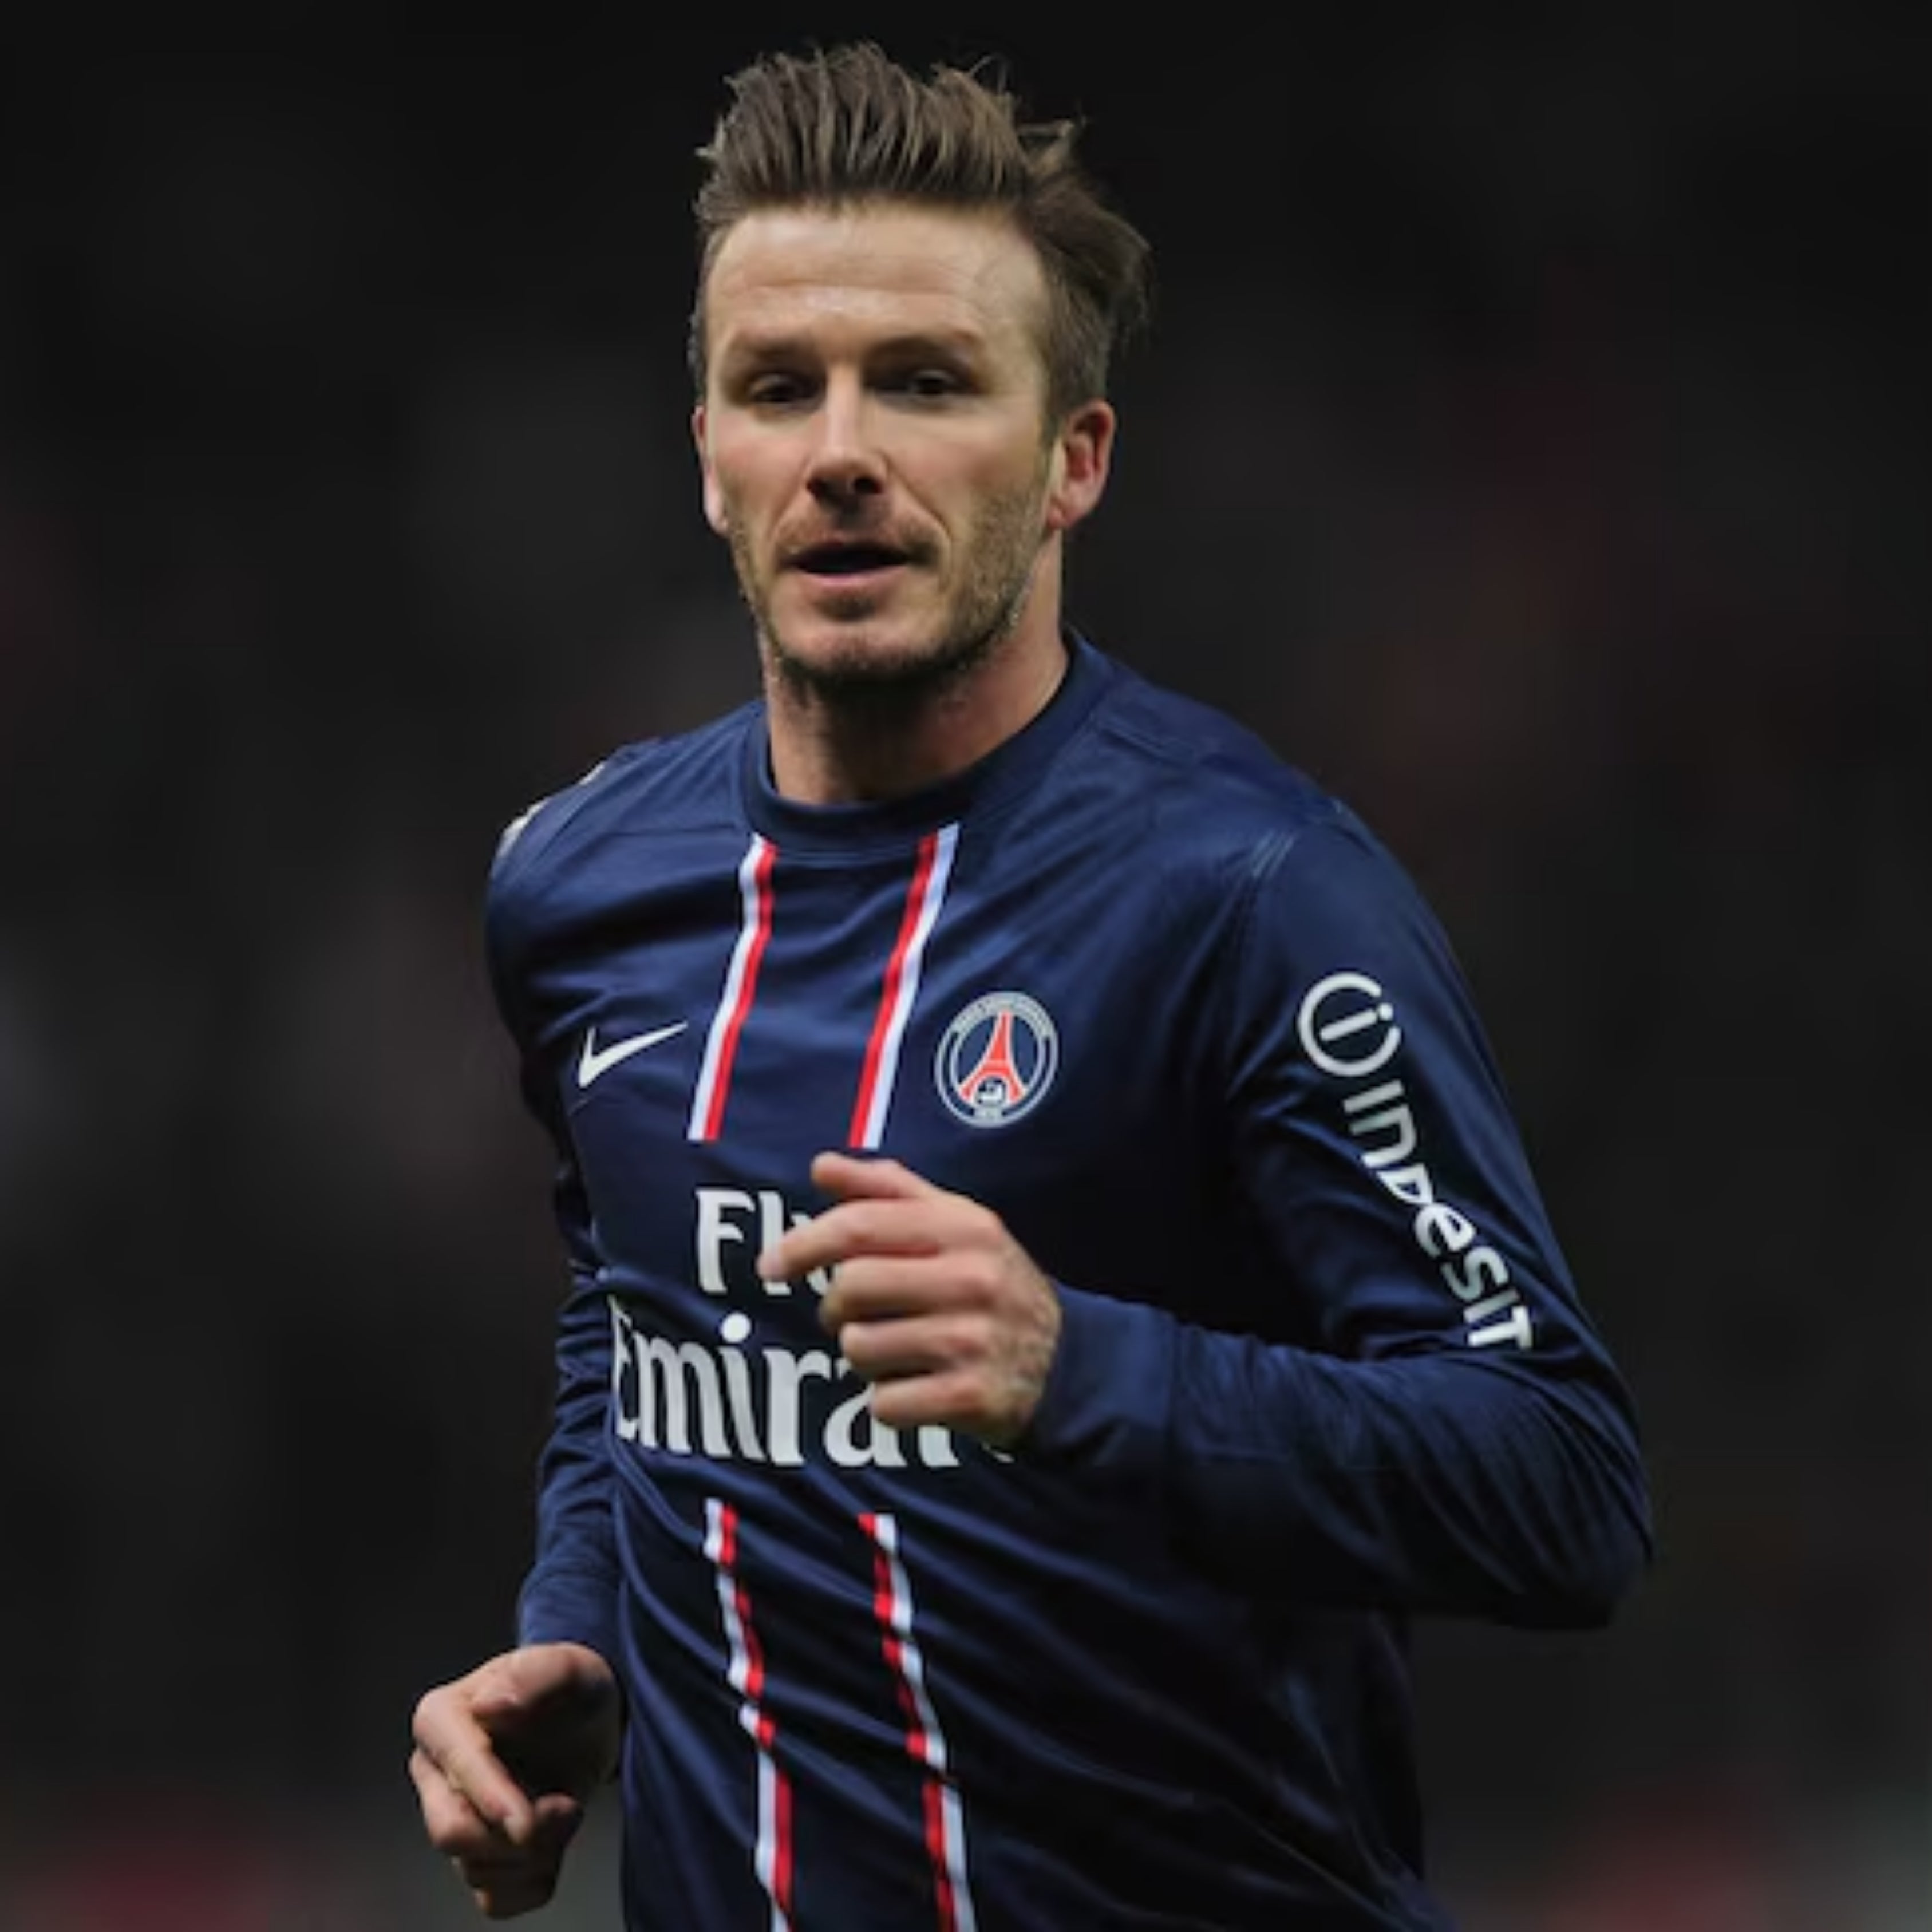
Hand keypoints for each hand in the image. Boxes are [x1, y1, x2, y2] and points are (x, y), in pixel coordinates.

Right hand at [409, 1642, 621, 1919]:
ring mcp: (452, 1819)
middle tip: (570, 1809)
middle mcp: (434, 1773)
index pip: (457, 1769)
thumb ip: (534, 1677)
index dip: (492, 1799)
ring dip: (535, 1854)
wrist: (588, 1722)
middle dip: (518, 1833)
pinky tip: (554, 1850)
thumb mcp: (567, 1668)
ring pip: (477, 1869)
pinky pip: (494, 1900)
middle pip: (452, 1832)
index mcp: (440, 1719)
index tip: (525, 1821)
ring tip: (567, 1810)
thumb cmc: (571, 1687)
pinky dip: (530, 1885)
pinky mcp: (478, 1859)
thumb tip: (488, 1705)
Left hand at [760, 1152, 1061, 1445]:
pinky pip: (883, 1404)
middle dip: (837, 1306)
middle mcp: (973, 1278)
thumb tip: (822, 1166)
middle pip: (851, 1287)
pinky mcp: (971, 1398)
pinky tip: (918, 1388)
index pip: (861, 1225)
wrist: (1067, 1363)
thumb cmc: (991, 1285)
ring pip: (860, 1348)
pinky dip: (887, 1402)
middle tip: (856, 1314)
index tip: (770, 1265)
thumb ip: (889, 1189)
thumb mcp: (957, 1224)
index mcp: (965, 1227)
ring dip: (863, 1357)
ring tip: (896, 1352)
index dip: (803, 1242)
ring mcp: (973, 1340)